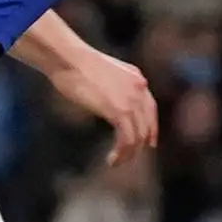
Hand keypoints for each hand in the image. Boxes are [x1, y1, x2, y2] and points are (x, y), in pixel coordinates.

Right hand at [46, 47, 158, 164]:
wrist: (70, 59)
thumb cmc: (76, 65)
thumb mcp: (104, 73)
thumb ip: (113, 86)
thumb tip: (109, 101)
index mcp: (137, 78)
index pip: (151, 108)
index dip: (151, 128)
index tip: (148, 143)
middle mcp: (140, 89)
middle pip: (147, 124)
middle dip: (139, 144)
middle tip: (127, 158)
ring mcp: (132, 100)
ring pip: (138, 135)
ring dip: (128, 153)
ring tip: (116, 162)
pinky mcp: (120, 110)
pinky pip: (127, 138)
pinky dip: (122, 151)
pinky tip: (111, 158)